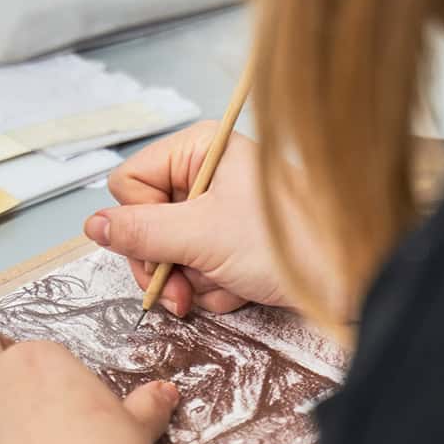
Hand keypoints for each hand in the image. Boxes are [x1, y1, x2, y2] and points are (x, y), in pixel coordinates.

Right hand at [83, 123, 291, 315]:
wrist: (350, 278)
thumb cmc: (286, 242)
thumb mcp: (201, 236)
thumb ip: (140, 232)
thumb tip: (92, 225)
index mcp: (199, 150)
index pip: (130, 184)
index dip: (139, 223)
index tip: (161, 250)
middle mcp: (208, 174)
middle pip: (146, 223)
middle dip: (163, 264)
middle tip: (180, 293)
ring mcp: (221, 212)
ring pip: (172, 253)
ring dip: (193, 281)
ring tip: (224, 287)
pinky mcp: (236, 244)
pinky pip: (200, 270)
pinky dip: (216, 288)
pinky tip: (241, 289)